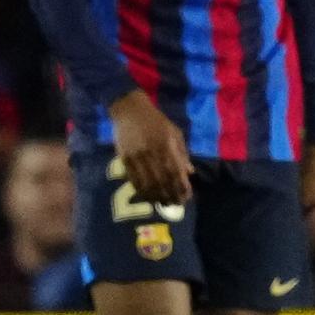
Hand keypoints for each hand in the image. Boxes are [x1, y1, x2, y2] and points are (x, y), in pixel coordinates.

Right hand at [109, 90, 193, 205]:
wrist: (130, 109)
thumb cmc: (155, 120)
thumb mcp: (174, 131)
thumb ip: (182, 152)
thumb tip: (189, 172)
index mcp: (166, 145)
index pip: (175, 172)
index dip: (181, 187)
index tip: (187, 196)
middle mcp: (152, 152)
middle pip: (162, 180)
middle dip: (171, 195)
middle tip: (176, 205)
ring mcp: (137, 156)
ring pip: (148, 183)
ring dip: (157, 196)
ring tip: (164, 204)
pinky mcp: (125, 159)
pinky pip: (134, 179)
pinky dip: (142, 191)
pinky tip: (148, 197)